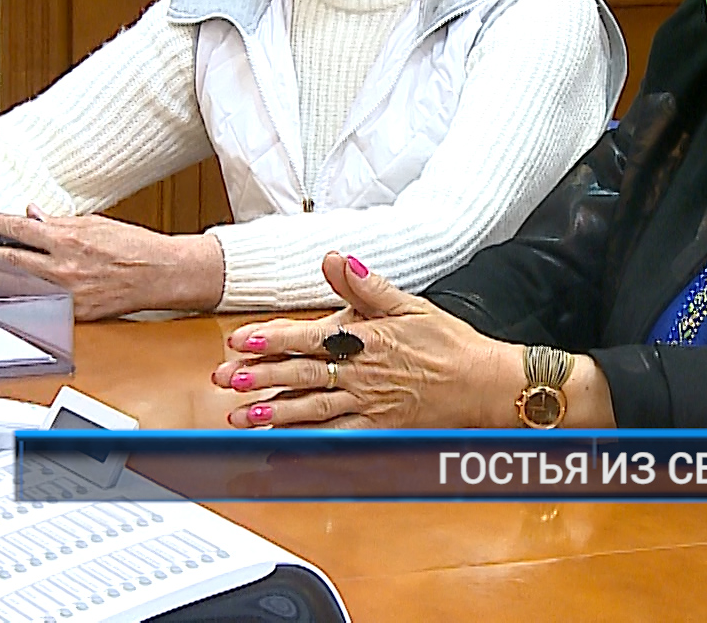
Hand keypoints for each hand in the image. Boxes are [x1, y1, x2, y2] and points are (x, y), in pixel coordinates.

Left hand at [0, 205, 224, 320]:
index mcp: (69, 239)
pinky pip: (38, 305)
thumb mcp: (96, 224)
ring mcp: (67, 294)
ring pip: (18, 286)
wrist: (162, 274)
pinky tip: (4, 295)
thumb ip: (60, 221)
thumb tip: (32, 213)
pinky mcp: (74, 313)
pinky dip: (18, 298)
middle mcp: (64, 268)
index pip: (21, 229)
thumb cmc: (135, 247)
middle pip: (11, 260)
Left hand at [209, 252, 518, 428]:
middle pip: (303, 374)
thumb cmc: (447, 343)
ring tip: (241, 416)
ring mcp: (368, 404)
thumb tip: (335, 259)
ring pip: (312, 409)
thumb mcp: (409, 304)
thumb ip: (366, 285)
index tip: (238, 340)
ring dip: (274, 413)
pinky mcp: (376, 428)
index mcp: (366, 339)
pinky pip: (336, 438)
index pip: (309, 337)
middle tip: (224, 380)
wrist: (482, 383)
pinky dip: (307, 444)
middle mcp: (362, 374)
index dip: (271, 339)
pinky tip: (282, 446)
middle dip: (260, 377)